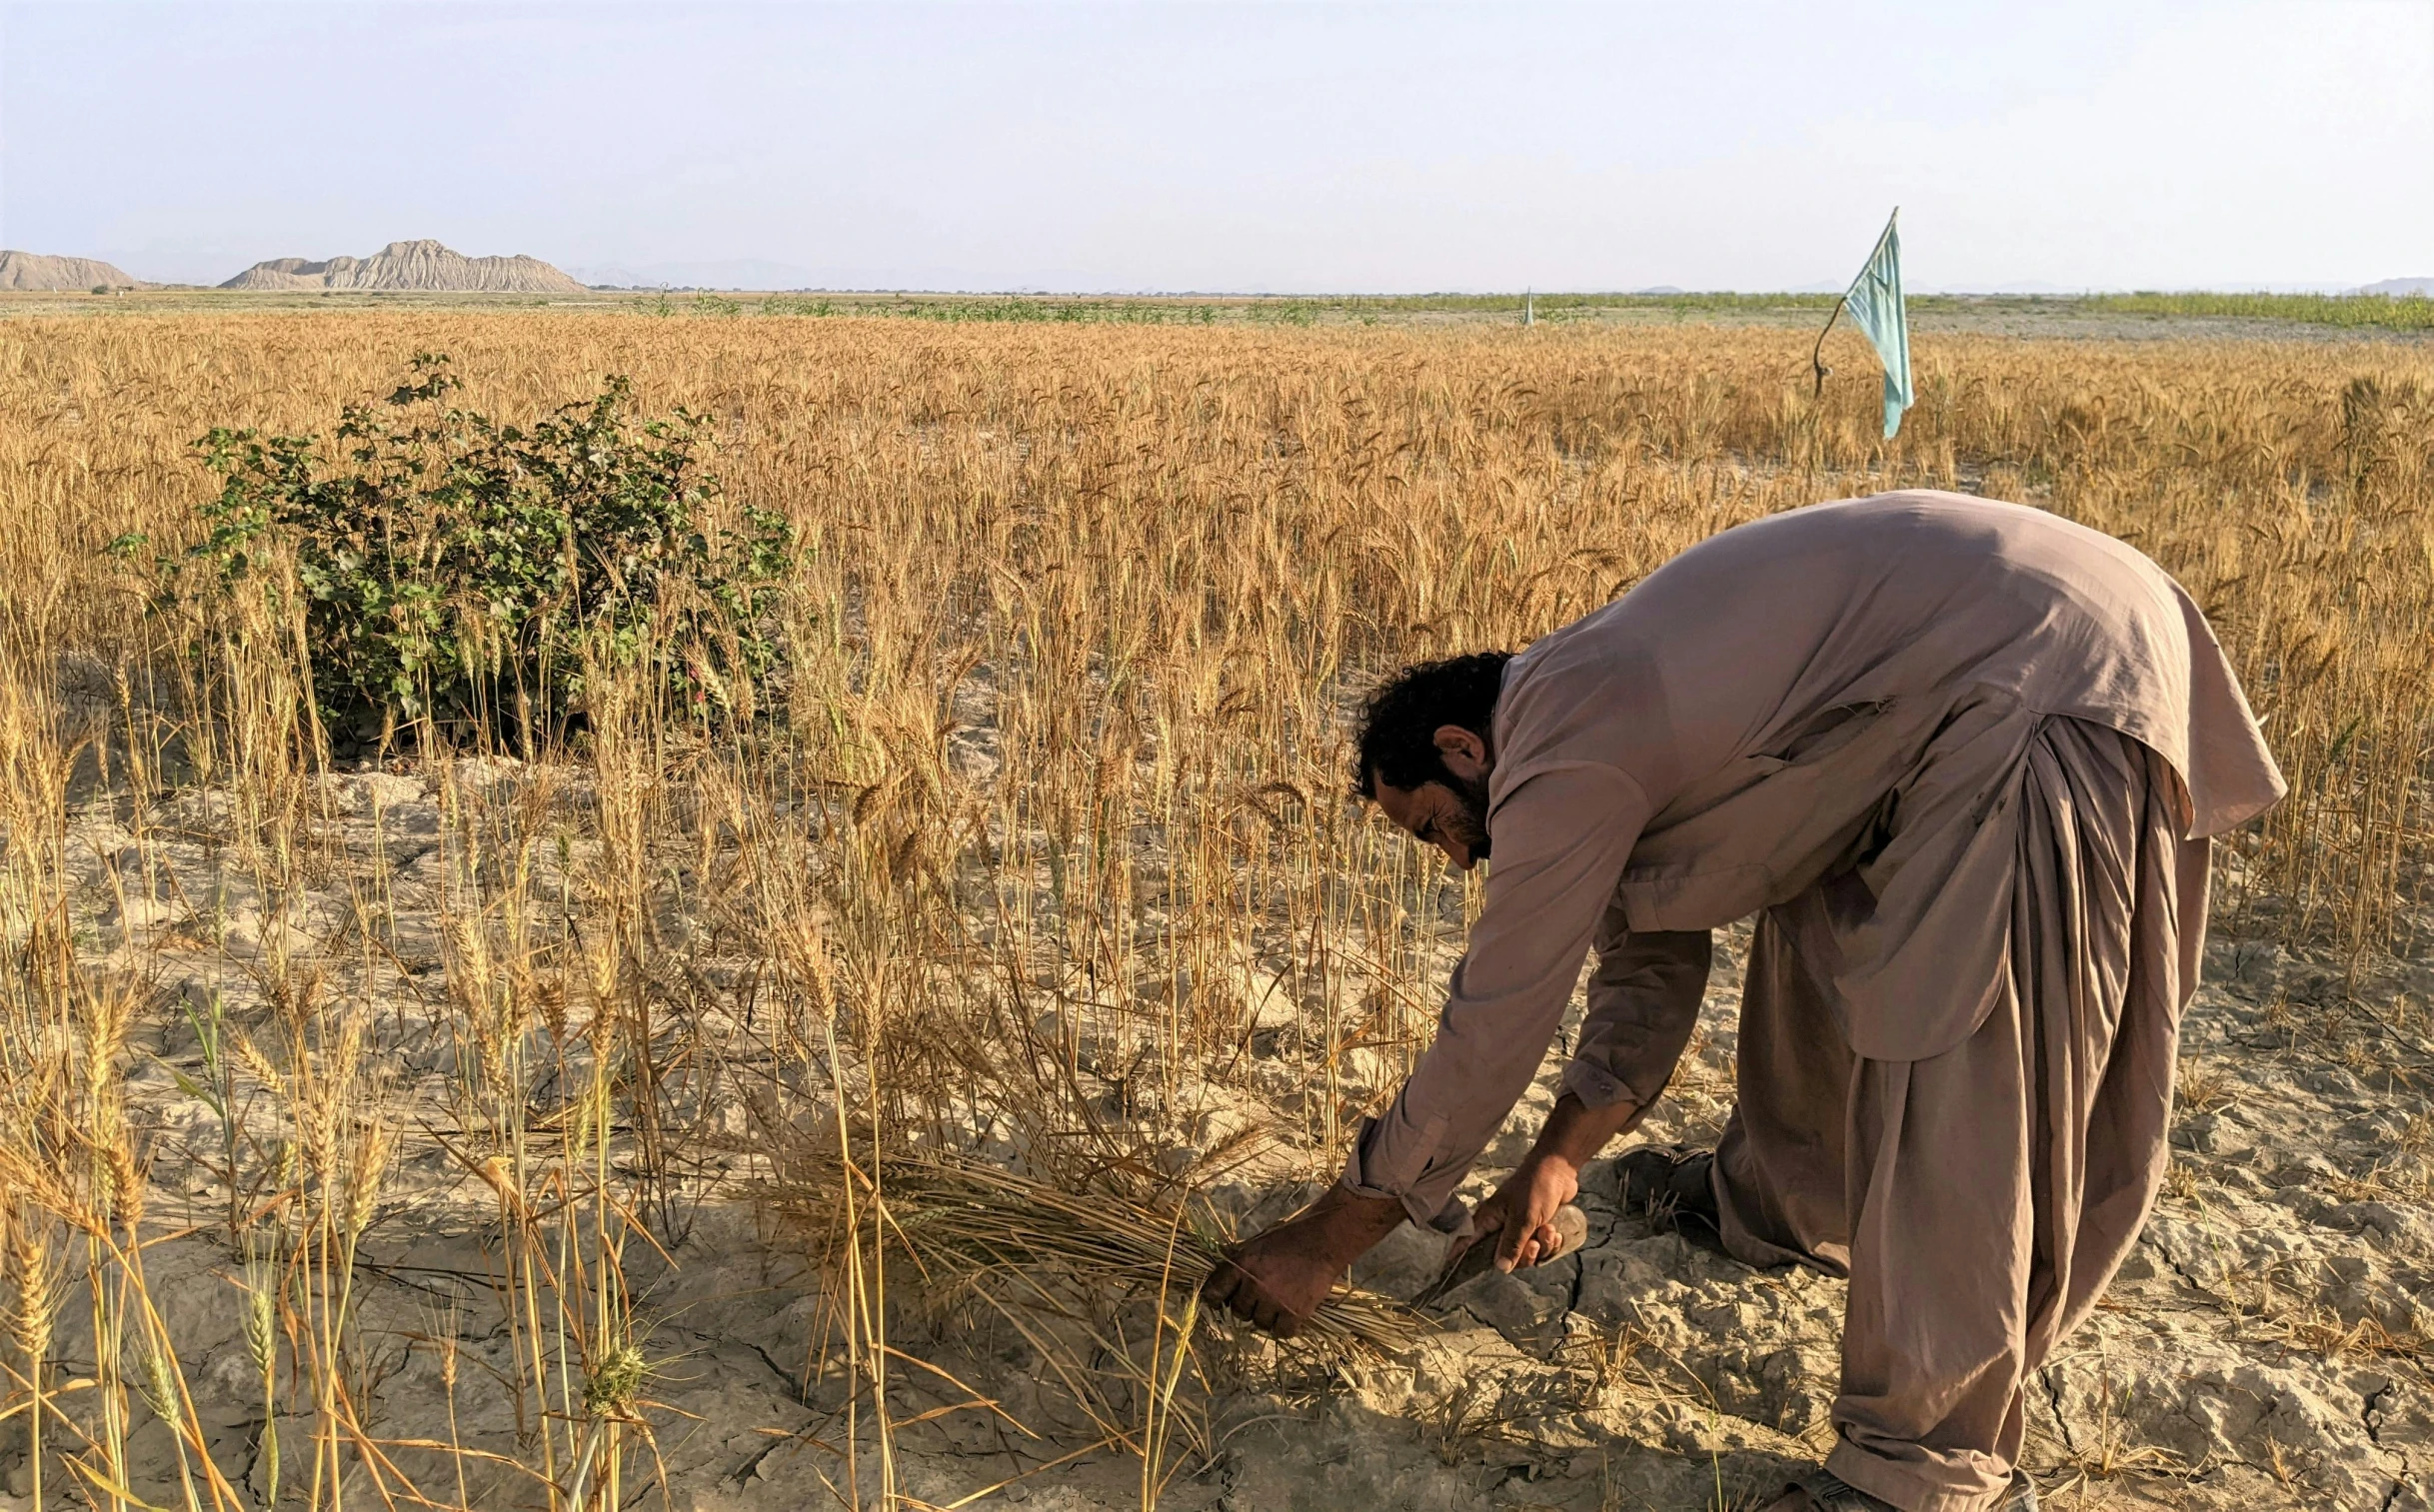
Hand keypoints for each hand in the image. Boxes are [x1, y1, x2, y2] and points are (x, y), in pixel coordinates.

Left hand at [1199, 1184, 1405, 1339]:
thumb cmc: (1290, 1238)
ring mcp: (1275, 1300)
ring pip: (1259, 1323)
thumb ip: (1240, 1264)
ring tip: (1278, 1303)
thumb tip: (1224, 1284)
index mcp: (1242, 1264)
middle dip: (1246, 1306)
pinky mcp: (1296, 1312)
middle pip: (1239, 1311)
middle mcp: (1255, 1284)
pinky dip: (1284, 1327)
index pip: (1215, 1291)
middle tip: (1259, 1298)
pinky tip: (1289, 1315)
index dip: (1214, 1299)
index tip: (1218, 1302)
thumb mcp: (1257, 1244)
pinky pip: (1281, 1332)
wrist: (1324, 1241)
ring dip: (1266, 1317)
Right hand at [1454, 1090, 1646, 1274]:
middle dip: (1524, 1255)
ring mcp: (1521, 1229)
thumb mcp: (1524, 1217)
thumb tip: (1500, 1268)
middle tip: (1535, 1243)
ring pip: (1527, 1255)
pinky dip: (1551, 1244)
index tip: (1451, 1274)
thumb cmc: (1535, 1187)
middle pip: (1505, 1258)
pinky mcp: (1537, 1229)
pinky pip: (1542, 1249)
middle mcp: (1502, 1228)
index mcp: (1489, 1220)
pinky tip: (1557, 1231)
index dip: (1459, 1257)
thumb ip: (1512, 1243)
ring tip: (1549, 1230)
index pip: (1468, 1242)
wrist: (1560, 1170)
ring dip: (1542, 1247)